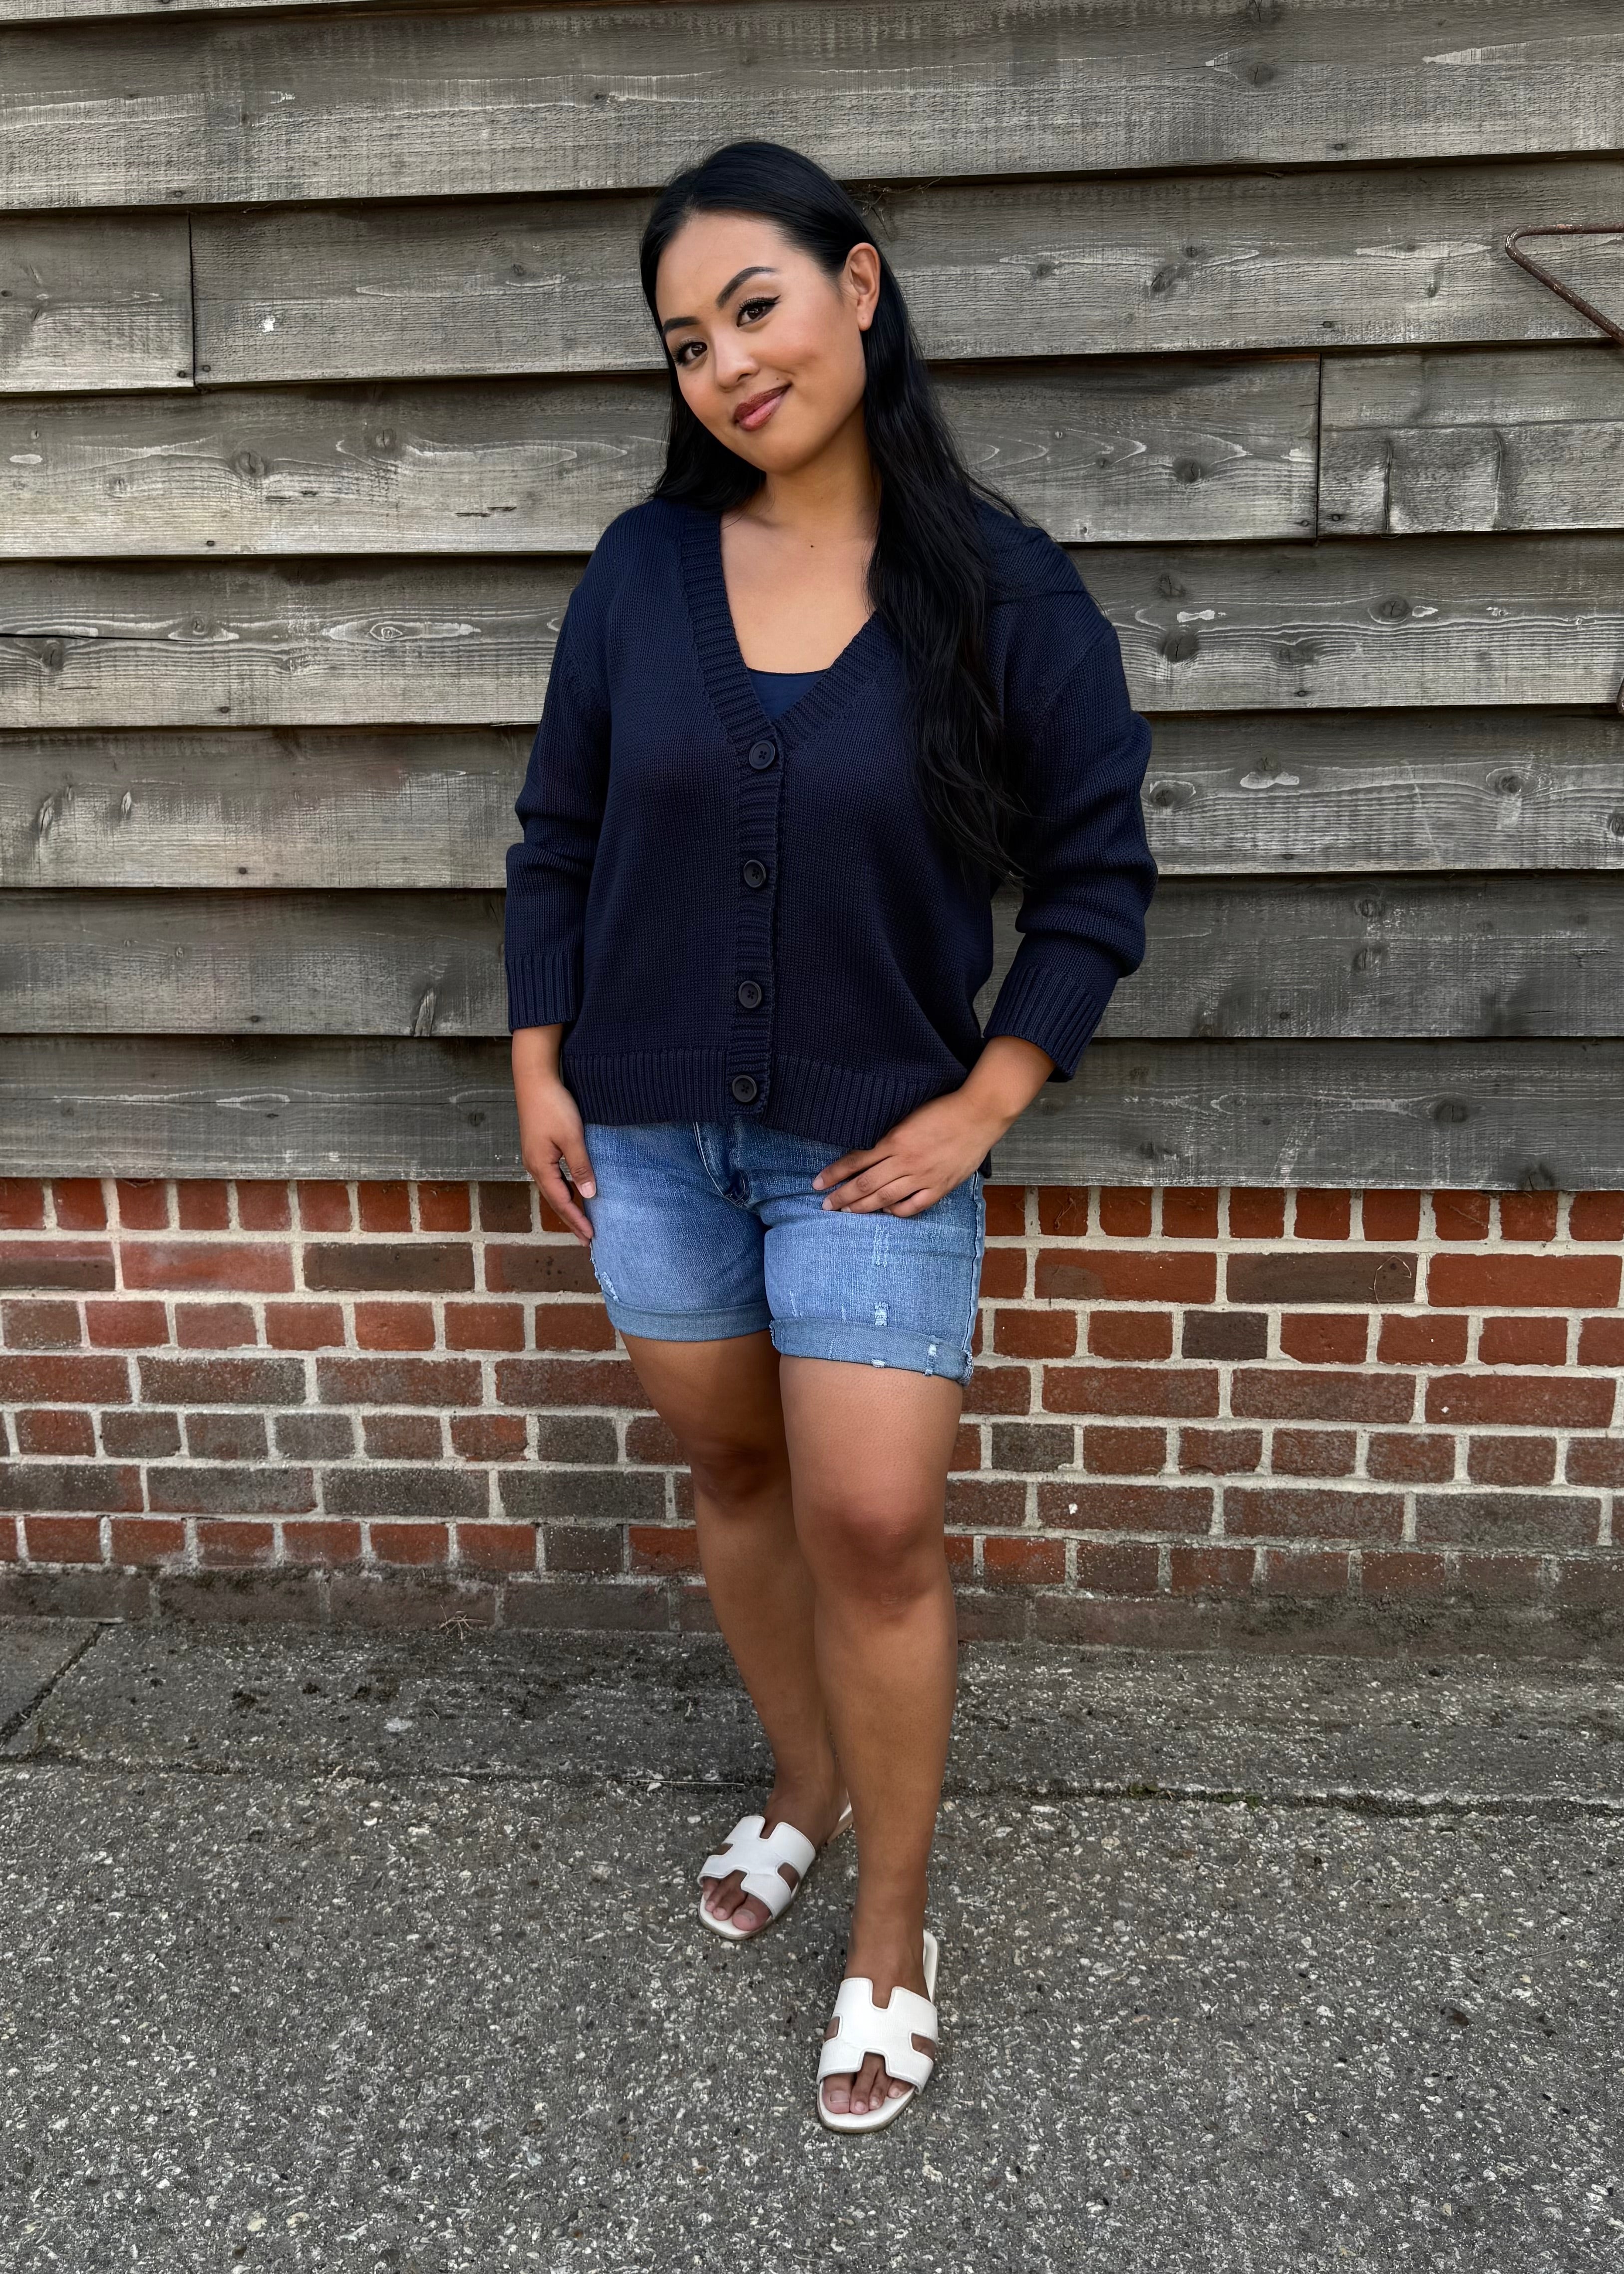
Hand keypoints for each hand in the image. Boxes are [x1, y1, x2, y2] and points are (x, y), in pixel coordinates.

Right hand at [511, 1026, 594, 1243]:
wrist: (534, 1079)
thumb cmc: (553, 1105)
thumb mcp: (572, 1137)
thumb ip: (580, 1166)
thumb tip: (588, 1195)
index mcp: (541, 1166)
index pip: (561, 1202)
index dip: (576, 1220)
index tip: (590, 1237)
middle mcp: (534, 1166)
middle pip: (554, 1200)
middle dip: (571, 1220)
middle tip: (587, 1239)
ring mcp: (535, 1157)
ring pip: (552, 1189)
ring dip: (566, 1207)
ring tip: (582, 1221)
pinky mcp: (538, 1148)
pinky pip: (552, 1177)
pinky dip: (563, 1190)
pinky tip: (573, 1192)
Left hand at [812, 1036, 1055, 1215]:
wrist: (979, 1113)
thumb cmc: (944, 1109)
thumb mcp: (909, 1117)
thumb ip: (889, 1138)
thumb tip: (867, 1153)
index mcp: (894, 1140)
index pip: (855, 1161)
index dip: (834, 1173)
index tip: (818, 1183)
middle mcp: (905, 1161)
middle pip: (864, 1184)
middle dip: (841, 1197)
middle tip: (825, 1205)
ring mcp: (922, 1177)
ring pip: (884, 1198)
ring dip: (861, 1207)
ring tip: (845, 1212)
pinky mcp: (939, 1186)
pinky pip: (912, 1206)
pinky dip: (896, 1211)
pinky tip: (886, 1211)